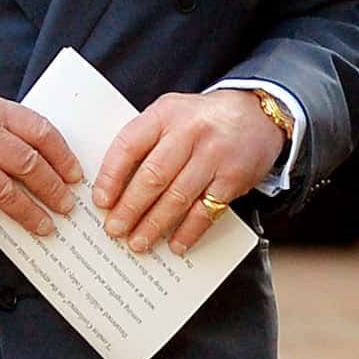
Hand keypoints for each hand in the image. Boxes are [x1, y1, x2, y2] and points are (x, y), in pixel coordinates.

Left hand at [94, 89, 283, 253]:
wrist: (257, 114)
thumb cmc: (203, 120)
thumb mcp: (171, 114)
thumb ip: (146, 140)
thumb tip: (115, 186)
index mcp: (165, 115)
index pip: (129, 145)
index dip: (111, 176)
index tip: (101, 202)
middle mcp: (189, 132)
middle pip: (152, 176)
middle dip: (130, 208)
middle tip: (115, 229)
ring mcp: (213, 155)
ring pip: (177, 197)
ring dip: (154, 225)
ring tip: (138, 242)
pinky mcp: (233, 177)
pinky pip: (206, 210)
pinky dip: (188, 231)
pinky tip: (175, 244)